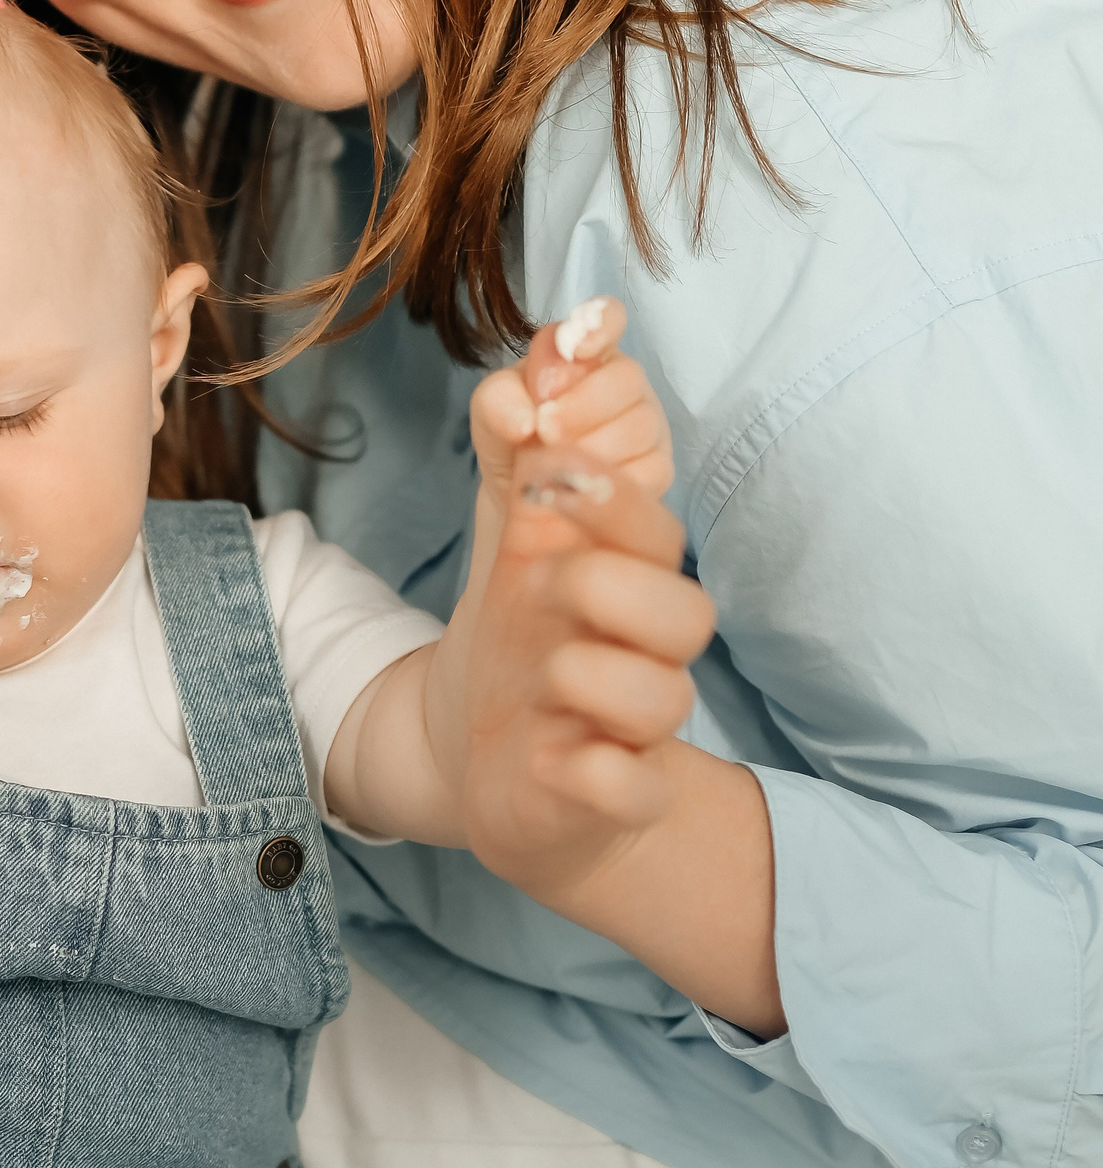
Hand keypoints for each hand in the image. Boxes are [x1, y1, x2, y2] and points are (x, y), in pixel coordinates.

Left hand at [455, 441, 716, 913]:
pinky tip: (550, 752)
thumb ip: (512, 435)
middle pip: (678, 584)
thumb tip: (525, 374)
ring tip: (544, 661)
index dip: (611, 426)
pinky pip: (630, 786)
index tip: (540, 413)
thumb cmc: (521, 630)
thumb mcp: (505, 521)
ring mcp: (631, 718)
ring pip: (666, 693)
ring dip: (600, 665)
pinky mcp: (609, 793)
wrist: (489, 762)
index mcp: (622, 548)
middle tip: (534, 535)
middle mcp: (640, 631)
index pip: (654, 466)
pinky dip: (593, 769)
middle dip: (611, 543)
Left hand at [471, 297, 673, 525]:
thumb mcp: (491, 412)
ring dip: (590, 448)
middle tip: (544, 428)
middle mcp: (624, 383)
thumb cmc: (510, 440)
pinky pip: (646, 473)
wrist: (518, 498)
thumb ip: (499, 401)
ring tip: (552, 464)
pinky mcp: (656, 472)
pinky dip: (607, 482)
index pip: (609, 317)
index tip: (577, 349)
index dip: (600, 325)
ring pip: (639, 428)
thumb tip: (527, 421)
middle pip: (627, 378)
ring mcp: (647, 427)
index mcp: (587, 353)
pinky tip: (578, 489)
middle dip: (581, 406)